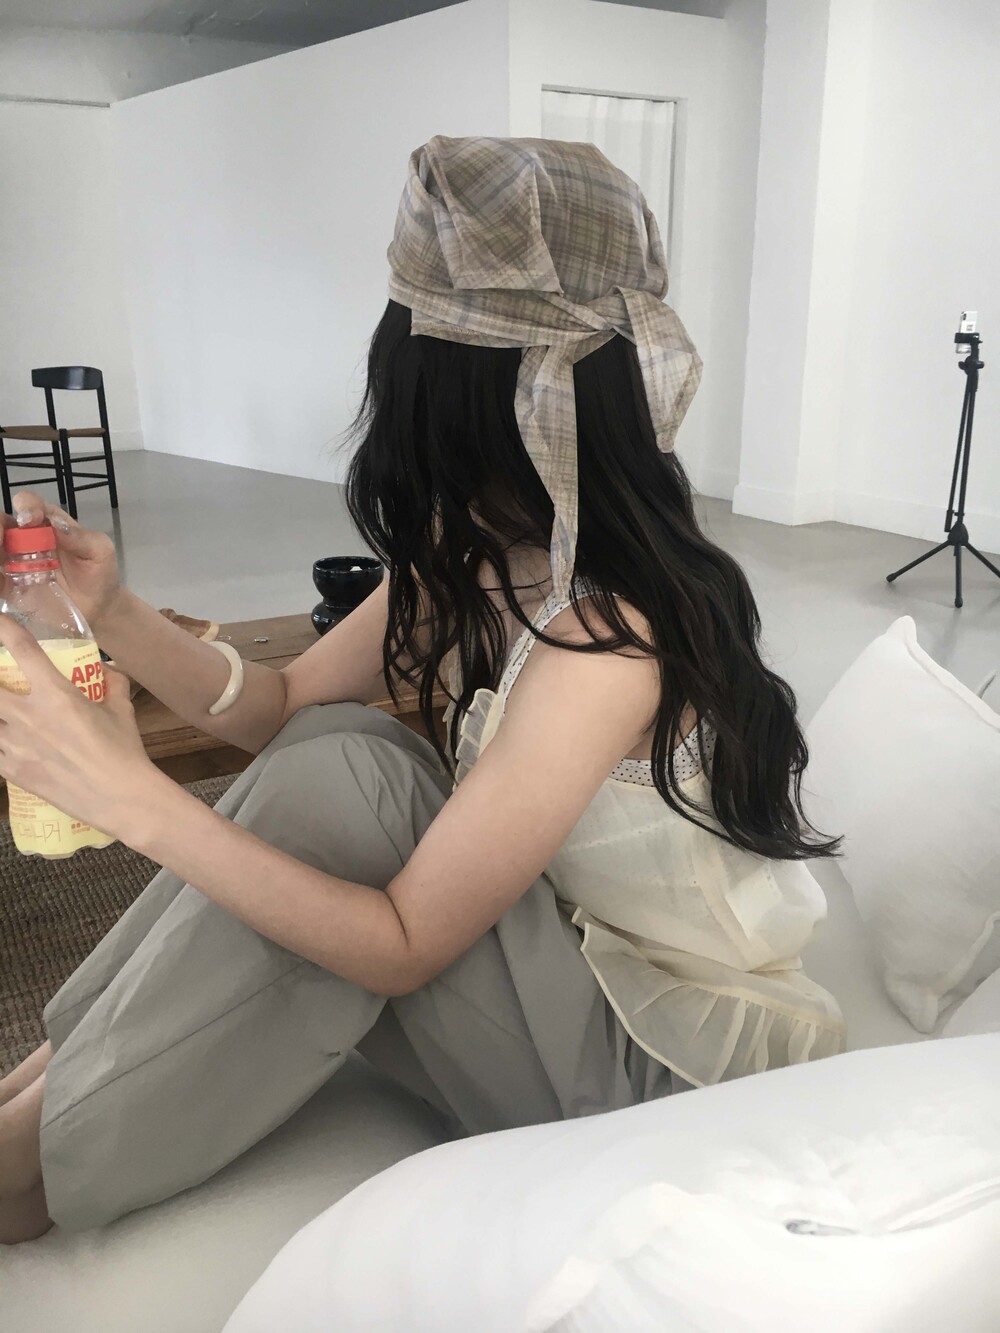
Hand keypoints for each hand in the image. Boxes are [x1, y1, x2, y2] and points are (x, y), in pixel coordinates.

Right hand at [0, 491, 121, 630]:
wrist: (98, 607)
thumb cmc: (99, 573)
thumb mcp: (99, 551)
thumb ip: (81, 537)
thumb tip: (57, 523)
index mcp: (48, 522)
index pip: (30, 504)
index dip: (26, 507)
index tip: (29, 520)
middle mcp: (27, 538)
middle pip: (2, 522)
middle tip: (3, 539)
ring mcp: (16, 560)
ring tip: (2, 561)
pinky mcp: (10, 584)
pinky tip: (3, 579)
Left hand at [0, 614, 162, 842]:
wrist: (121, 798)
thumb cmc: (124, 751)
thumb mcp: (120, 710)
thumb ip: (111, 683)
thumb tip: (106, 669)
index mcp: (56, 694)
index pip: (22, 649)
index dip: (3, 629)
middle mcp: (29, 716)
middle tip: (2, 679)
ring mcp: (15, 745)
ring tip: (6, 713)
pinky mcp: (12, 771)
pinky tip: (6, 739)